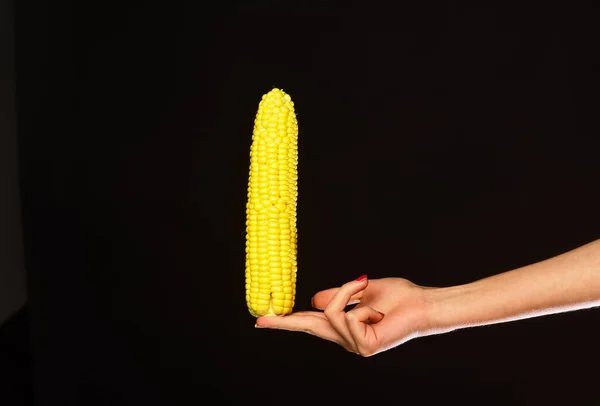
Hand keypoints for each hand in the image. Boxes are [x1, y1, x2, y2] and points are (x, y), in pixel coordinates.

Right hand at [255, 275, 431, 356]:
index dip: (288, 320)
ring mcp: (355, 346)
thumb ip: (339, 295)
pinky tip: (379, 310)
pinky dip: (361, 303)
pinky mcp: (364, 347)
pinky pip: (346, 317)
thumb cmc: (400, 297)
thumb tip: (313, 300)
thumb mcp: (362, 290)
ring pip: (330, 312)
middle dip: (284, 322)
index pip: (311, 322)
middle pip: (309, 325)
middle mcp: (347, 340)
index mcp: (345, 326)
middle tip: (259, 320)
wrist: (424, 304)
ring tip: (366, 288)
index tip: (264, 319)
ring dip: (347, 292)